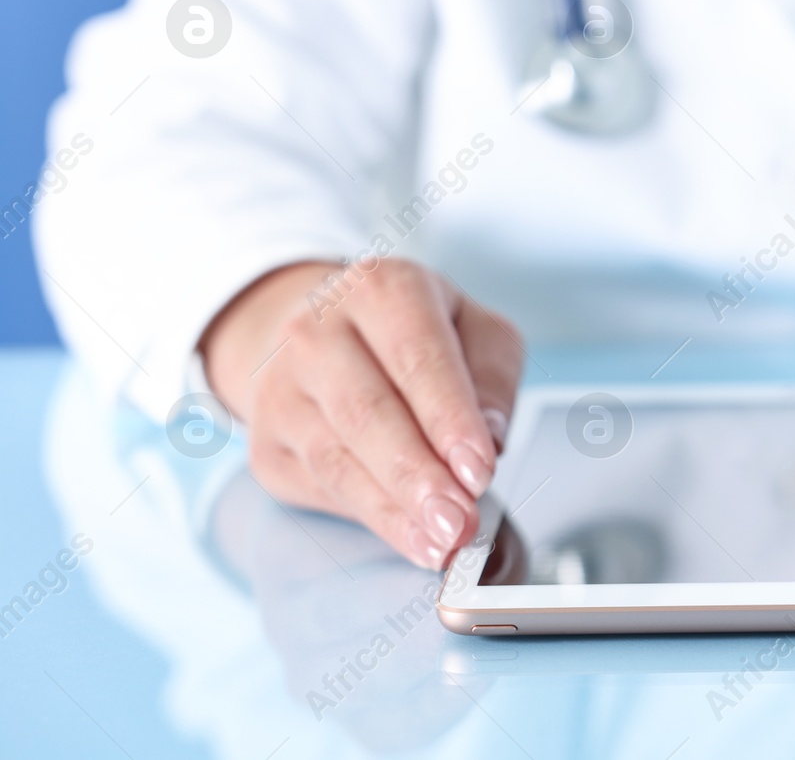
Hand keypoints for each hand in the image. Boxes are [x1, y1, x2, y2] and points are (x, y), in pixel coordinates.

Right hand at [202, 258, 523, 569]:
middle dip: (418, 476)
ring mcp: (281, 389)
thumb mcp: (475, 329)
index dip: (449, 418)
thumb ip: (492, 377)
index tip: (479, 469)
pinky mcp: (265, 442)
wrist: (323, 332)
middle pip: (367, 412)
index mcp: (381, 290)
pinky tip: (408, 535)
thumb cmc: (415, 332)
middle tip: (460, 521)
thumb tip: (490, 437)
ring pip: (336, 458)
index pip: (416, 357)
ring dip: (393, 509)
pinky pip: (318, 486)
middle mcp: (317, 332)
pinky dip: (368, 516)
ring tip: (440, 542)